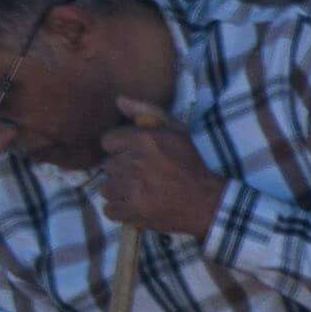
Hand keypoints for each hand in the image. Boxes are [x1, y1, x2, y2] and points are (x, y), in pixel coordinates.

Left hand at [96, 109, 225, 241]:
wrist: (204, 201)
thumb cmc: (189, 164)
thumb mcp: (175, 130)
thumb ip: (146, 111)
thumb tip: (119, 100)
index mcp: (143, 140)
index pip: (108, 141)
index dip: (119, 148)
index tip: (131, 154)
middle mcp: (134, 163)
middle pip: (107, 166)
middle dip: (121, 170)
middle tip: (139, 174)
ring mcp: (132, 189)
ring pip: (106, 188)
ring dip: (119, 190)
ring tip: (136, 191)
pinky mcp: (132, 212)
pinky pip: (109, 209)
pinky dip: (119, 209)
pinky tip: (133, 205)